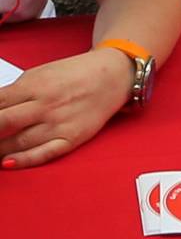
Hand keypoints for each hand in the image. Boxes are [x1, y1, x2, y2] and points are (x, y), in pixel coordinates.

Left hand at [0, 48, 139, 169]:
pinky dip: (25, 160)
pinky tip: (8, 163)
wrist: (112, 75)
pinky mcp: (72, 137)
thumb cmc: (72, 74)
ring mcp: (58, 123)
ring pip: (19, 142)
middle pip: (3, 124)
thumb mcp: (38, 74)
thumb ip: (14, 93)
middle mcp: (44, 105)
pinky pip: (45, 152)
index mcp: (34, 85)